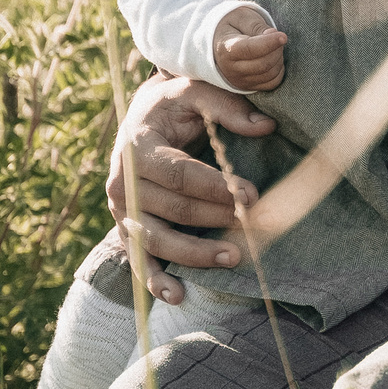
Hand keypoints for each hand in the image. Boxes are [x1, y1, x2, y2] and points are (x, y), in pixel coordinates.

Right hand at [105, 73, 274, 303]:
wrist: (141, 119)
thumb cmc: (173, 105)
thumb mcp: (195, 92)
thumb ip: (227, 106)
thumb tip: (266, 126)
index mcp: (138, 147)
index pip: (178, 174)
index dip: (215, 187)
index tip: (252, 194)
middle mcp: (122, 182)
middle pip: (171, 210)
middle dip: (214, 219)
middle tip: (254, 224)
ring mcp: (121, 210)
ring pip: (155, 240)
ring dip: (193, 254)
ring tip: (233, 257)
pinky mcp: (125, 229)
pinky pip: (138, 259)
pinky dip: (154, 280)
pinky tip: (177, 296)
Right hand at [213, 5, 286, 91]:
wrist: (221, 43)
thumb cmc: (233, 27)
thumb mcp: (241, 18)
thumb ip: (256, 25)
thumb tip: (272, 35)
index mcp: (226, 48)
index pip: (250, 49)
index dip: (269, 43)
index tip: (284, 36)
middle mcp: (231, 69)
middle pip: (263, 64)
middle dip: (277, 49)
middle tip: (278, 36)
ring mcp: (240, 80)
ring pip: (270, 74)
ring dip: (279, 58)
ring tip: (274, 46)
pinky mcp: (249, 87)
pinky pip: (272, 83)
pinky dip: (279, 70)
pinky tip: (274, 58)